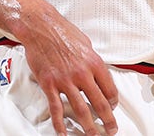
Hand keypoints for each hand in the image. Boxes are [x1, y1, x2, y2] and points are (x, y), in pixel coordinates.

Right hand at [20, 16, 118, 135]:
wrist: (40, 27)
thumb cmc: (62, 32)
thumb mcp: (86, 43)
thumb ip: (93, 61)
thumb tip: (98, 74)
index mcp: (94, 63)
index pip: (110, 89)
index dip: (113, 102)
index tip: (112, 107)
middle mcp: (82, 73)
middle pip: (99, 103)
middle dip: (108, 120)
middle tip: (111, 130)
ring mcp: (65, 80)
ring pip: (81, 110)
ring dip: (88, 126)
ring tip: (93, 135)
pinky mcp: (49, 84)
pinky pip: (56, 108)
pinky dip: (59, 124)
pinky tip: (63, 133)